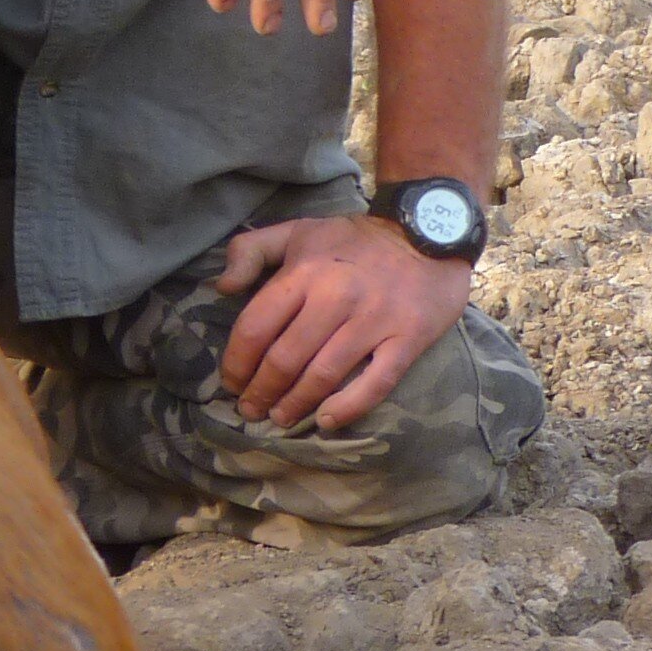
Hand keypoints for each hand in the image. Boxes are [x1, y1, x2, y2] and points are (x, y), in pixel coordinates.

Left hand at [215, 215, 469, 431]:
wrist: (429, 230)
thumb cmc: (355, 238)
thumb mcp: (298, 230)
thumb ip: (251, 249)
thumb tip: (221, 286)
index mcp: (304, 272)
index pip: (257, 327)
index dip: (237, 362)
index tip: (231, 382)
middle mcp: (335, 298)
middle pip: (285, 358)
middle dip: (261, 390)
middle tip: (250, 409)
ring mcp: (373, 321)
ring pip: (323, 375)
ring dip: (296, 404)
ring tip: (279, 417)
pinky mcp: (407, 339)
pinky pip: (375, 382)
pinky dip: (348, 407)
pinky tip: (327, 420)